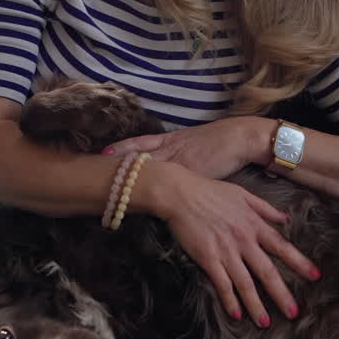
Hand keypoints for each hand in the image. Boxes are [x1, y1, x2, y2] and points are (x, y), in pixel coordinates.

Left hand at [104, 117, 264, 180]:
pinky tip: (149, 200)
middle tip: (97, 168)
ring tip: (114, 185)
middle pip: (140, 156)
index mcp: (170, 139)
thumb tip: (154, 165)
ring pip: (154, 169)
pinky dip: (162, 191)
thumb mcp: (190, 143)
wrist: (241, 138)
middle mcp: (172, 149)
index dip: (120, 148)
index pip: (139, 143)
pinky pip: (175, 184)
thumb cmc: (217, 141)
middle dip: (120, 163)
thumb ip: (173, 152)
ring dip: (135, 177)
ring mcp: (182, 161)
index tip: (101, 153)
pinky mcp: (194, 173)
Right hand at [141, 161, 318, 326]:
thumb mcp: (243, 194)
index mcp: (254, 225)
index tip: (315, 276)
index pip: (282, 247)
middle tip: (293, 313)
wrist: (180, 193)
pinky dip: (229, 300)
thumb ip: (265, 208)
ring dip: (256, 305)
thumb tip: (285, 218)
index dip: (300, 262)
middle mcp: (244, 240)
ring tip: (264, 323)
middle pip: (267, 272)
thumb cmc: (210, 191)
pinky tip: (236, 314)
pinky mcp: (208, 258)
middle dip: (282, 295)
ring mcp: (226, 251)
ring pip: (245, 284)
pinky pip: (222, 283)